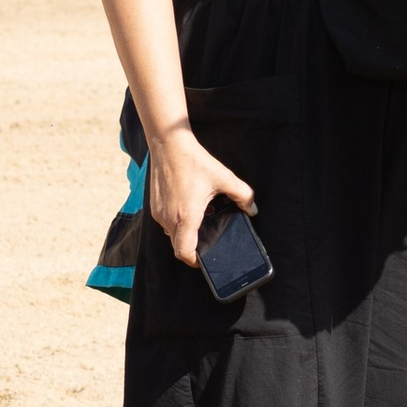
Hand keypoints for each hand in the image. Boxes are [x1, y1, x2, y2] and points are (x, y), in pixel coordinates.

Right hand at [148, 126, 255, 267]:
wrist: (169, 145)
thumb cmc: (195, 162)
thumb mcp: (224, 177)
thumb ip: (243, 195)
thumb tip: (253, 209)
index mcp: (186, 217)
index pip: (184, 252)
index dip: (194, 261)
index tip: (204, 260)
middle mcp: (169, 219)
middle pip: (178, 246)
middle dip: (191, 248)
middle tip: (206, 240)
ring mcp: (158, 213)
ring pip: (171, 234)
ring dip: (184, 233)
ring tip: (199, 219)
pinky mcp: (153, 206)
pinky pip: (165, 222)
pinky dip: (176, 222)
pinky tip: (188, 207)